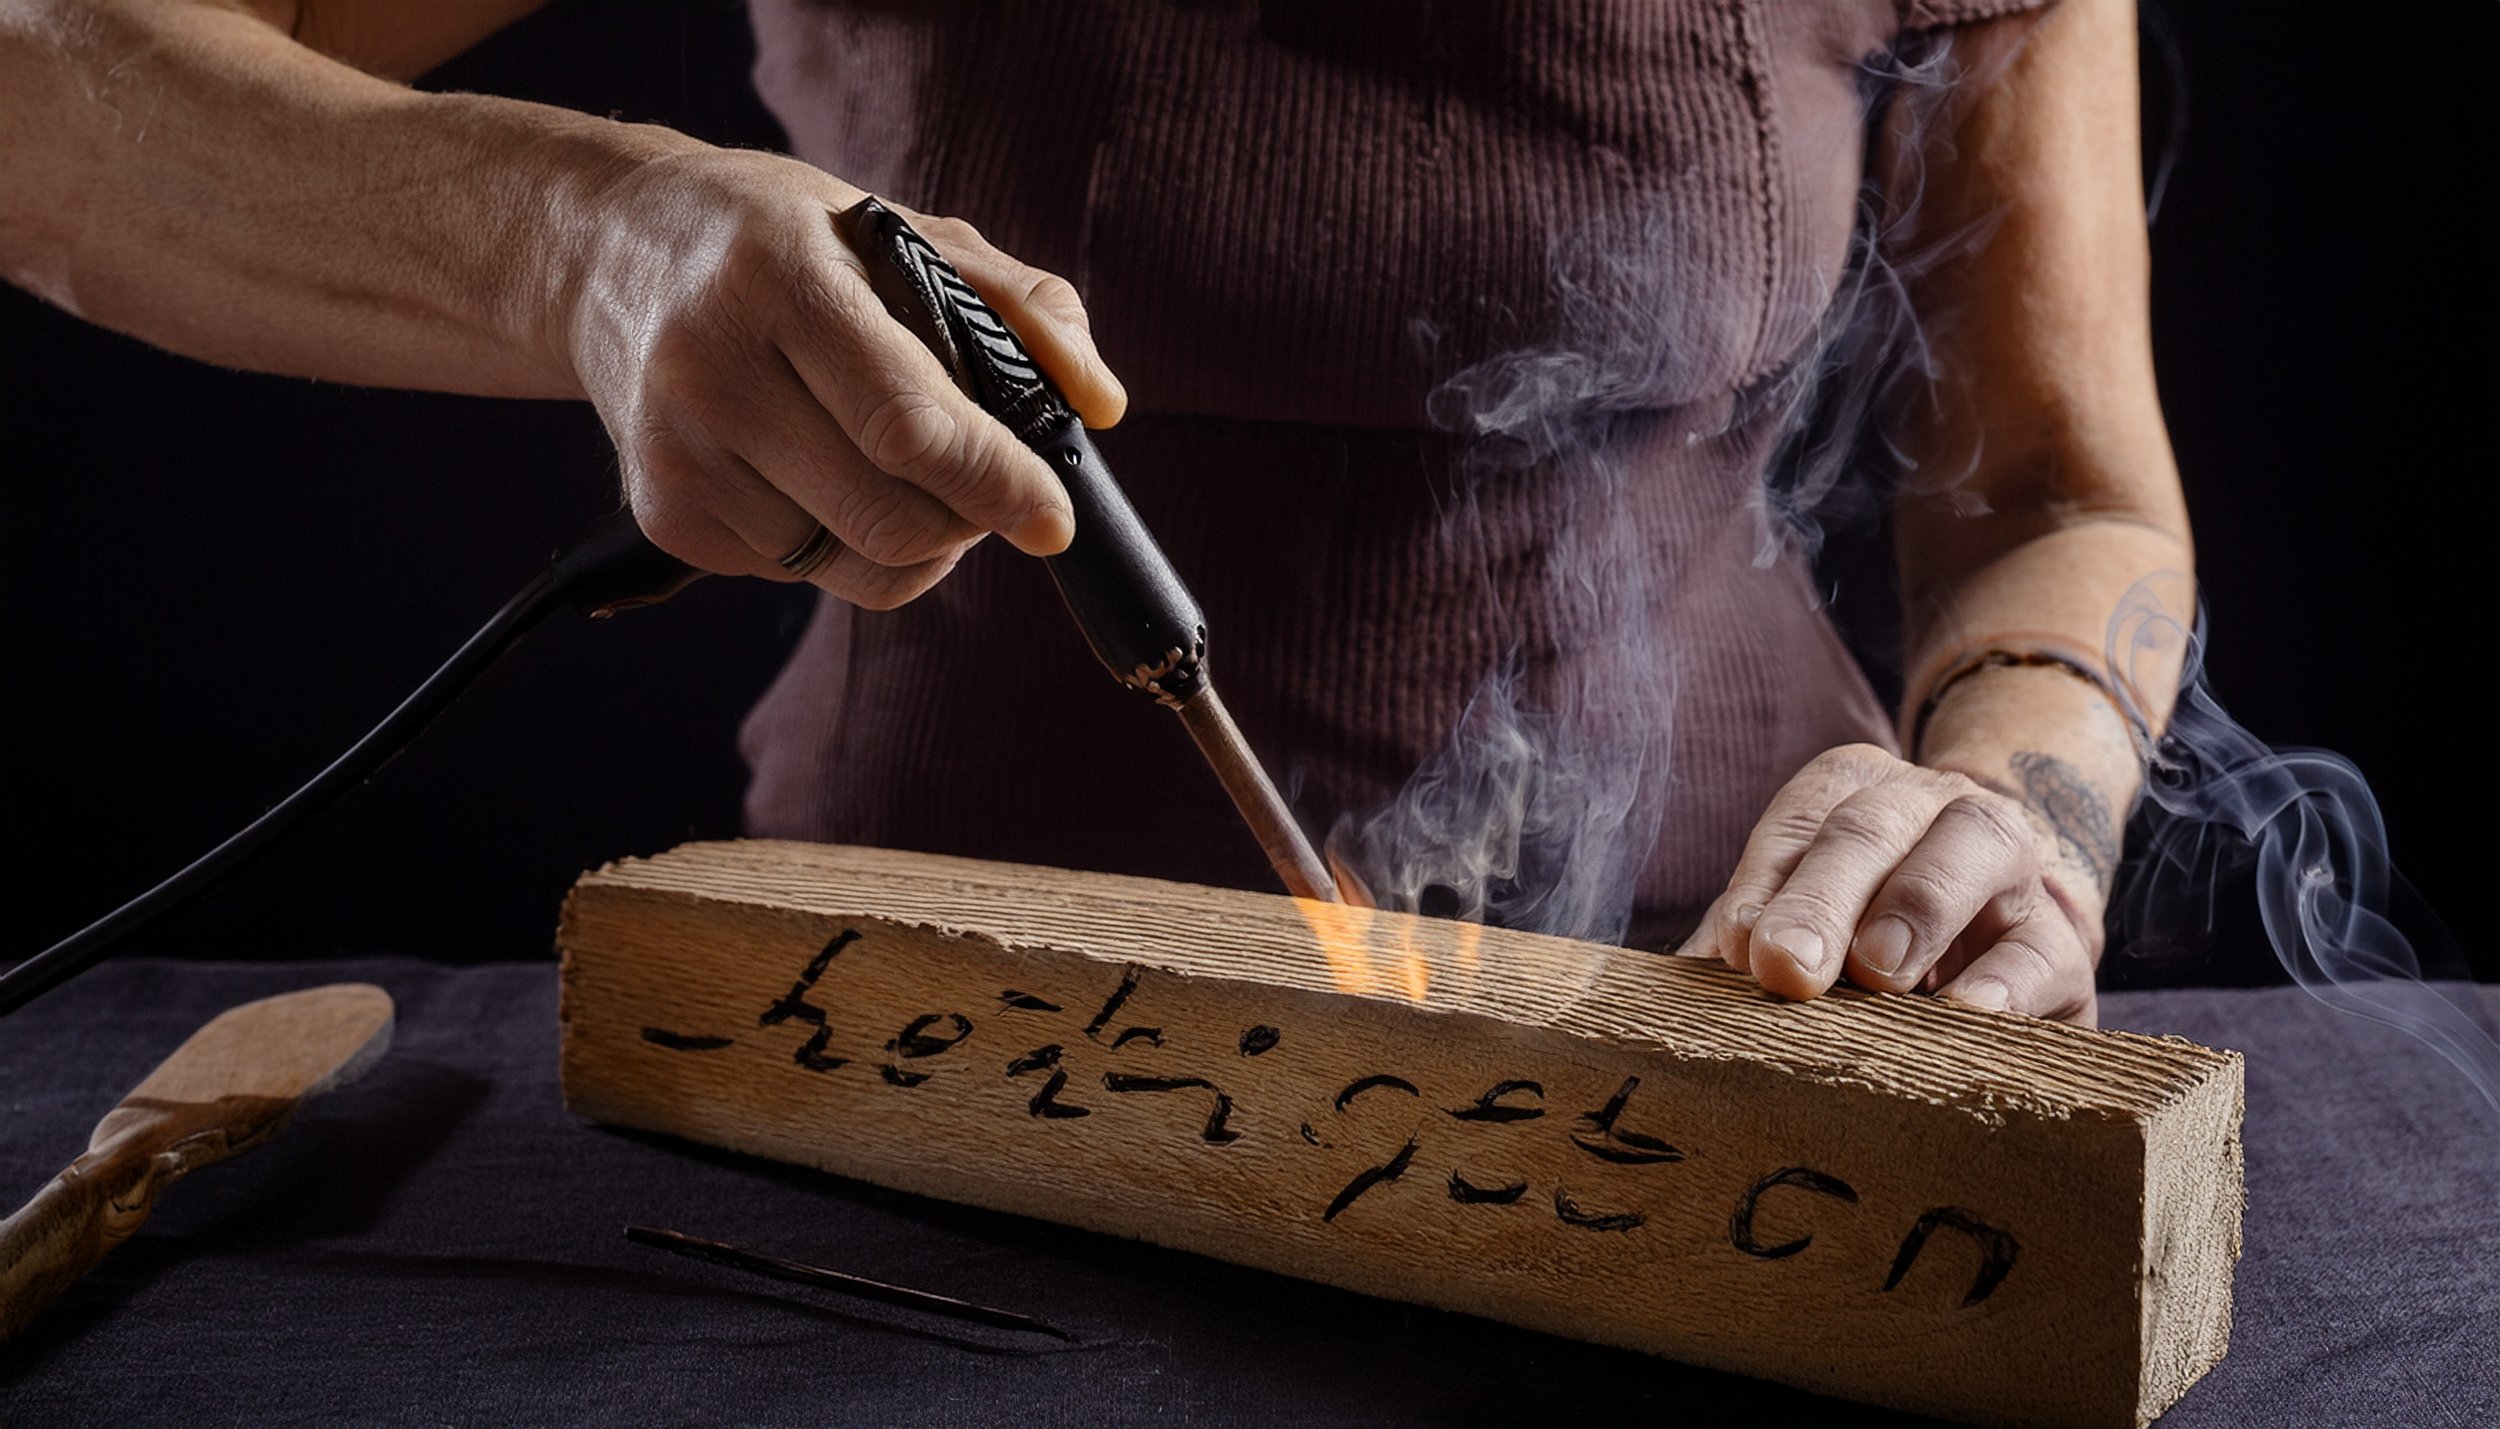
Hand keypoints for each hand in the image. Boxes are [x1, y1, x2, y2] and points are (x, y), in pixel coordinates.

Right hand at [561, 142, 1126, 608]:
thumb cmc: (781, 239)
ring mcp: (678, 453)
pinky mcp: (663, 514)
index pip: (907, 421)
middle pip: (885, 516)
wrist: (610, 254)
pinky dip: (846, 544)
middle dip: (967, 522)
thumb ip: (1017, 304)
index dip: (995, 481)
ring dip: (916, 542)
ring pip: (851, 564)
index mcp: (780, 279)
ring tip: (909, 474)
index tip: (1053, 516)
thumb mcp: (897, 230)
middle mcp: (712, 370)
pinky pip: (803, 575)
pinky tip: (825, 473)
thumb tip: (1101, 406)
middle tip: (990, 489)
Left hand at [1691, 744, 2102, 1022]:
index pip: (1802, 818)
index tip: (1742, 948)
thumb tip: (1674, 991)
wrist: (2001, 954)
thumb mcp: (1798, 926)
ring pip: (1977, 846)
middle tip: (1786, 968)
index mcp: (1855, 792)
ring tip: (1876, 974)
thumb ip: (1743, 946)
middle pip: (1873, 826)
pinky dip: (2003, 984)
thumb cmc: (1863, 940)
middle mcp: (1935, 807)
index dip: (1767, 881)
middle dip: (1823, 896)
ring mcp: (2011, 868)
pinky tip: (1963, 1014)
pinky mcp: (2062, 948)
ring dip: (1918, 907)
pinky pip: (2043, 950)